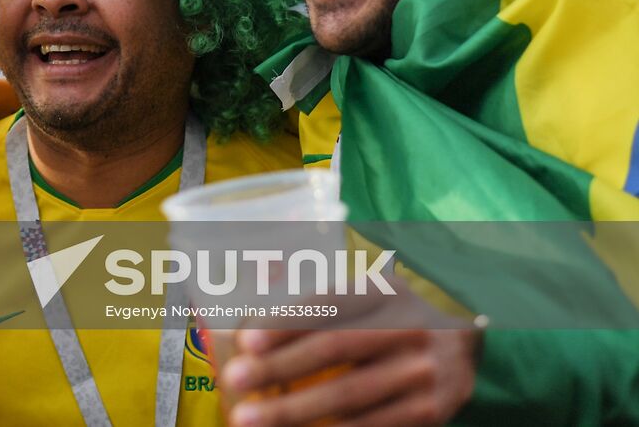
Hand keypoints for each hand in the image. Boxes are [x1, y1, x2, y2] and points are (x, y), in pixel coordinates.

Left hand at [220, 282, 480, 426]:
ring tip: (251, 419)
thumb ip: (321, 292)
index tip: (246, 341)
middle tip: (234, 380)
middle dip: (278, 369)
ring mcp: (423, 373)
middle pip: (334, 350)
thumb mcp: (372, 291)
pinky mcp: (431, 411)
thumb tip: (253, 289)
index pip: (331, 303)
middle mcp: (410, 328)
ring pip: (348, 398)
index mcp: (388, 291)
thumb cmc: (396, 315)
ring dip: (293, 412)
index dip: (287, 322)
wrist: (468, 345)